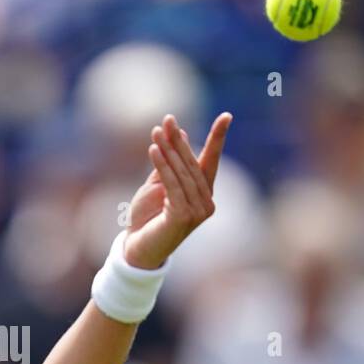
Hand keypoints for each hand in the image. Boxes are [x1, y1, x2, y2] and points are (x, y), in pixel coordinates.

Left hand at [123, 112, 231, 268]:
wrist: (137, 248)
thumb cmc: (148, 218)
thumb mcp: (158, 185)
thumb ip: (169, 163)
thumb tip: (180, 132)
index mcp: (204, 194)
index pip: (211, 161)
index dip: (218, 138)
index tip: (226, 116)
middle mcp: (206, 203)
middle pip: (193, 164)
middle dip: (178, 141)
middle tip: (167, 119)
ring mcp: (198, 212)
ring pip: (182, 173)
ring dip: (168, 150)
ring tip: (155, 131)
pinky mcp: (184, 217)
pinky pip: (173, 185)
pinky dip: (162, 166)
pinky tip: (154, 150)